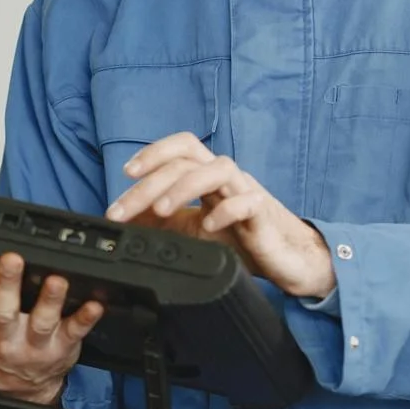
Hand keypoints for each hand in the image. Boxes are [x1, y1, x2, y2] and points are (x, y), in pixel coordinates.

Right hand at [0, 249, 103, 406]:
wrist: (15, 395)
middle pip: (2, 308)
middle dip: (5, 282)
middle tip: (11, 257)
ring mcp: (31, 344)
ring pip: (40, 320)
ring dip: (49, 299)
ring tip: (56, 279)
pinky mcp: (61, 348)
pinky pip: (75, 332)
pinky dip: (85, 318)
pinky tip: (95, 303)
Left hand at [105, 133, 335, 300]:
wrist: (287, 260)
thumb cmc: (241, 240)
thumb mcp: (191, 231)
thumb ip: (161, 222)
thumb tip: (125, 220)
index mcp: (208, 177)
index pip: (181, 148)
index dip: (153, 153)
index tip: (125, 173)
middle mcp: (226, 178)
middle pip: (187, 161)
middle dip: (150, 183)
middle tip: (122, 210)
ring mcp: (246, 192)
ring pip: (217, 169)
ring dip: (183, 188)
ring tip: (161, 211)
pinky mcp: (264, 215)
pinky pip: (247, 202)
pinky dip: (225, 210)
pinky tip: (209, 225)